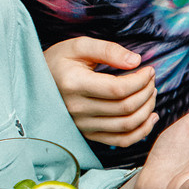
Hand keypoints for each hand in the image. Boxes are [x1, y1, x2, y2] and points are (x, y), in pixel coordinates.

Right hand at [44, 38, 158, 147]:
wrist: (36, 83)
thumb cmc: (60, 60)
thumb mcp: (80, 46)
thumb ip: (108, 50)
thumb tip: (136, 61)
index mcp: (74, 84)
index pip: (118, 89)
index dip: (141, 80)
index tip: (149, 69)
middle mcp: (77, 109)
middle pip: (125, 108)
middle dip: (146, 92)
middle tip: (151, 79)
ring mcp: (83, 125)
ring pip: (126, 125)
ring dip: (147, 110)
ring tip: (151, 93)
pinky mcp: (88, 135)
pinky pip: (121, 141)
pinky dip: (141, 132)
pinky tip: (151, 117)